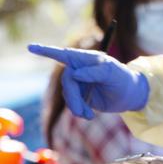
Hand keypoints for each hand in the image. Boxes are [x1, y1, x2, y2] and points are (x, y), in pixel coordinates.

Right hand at [28, 44, 148, 118]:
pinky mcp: (82, 94)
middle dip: (72, 97)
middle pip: (66, 81)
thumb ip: (94, 72)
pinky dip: (79, 111)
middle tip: (81, 111)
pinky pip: (73, 103)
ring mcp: (80, 82)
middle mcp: (81, 69)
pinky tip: (90, 116)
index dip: (47, 51)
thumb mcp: (112, 73)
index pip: (65, 54)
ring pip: (68, 94)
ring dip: (76, 106)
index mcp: (88, 59)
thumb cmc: (124, 78)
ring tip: (88, 115)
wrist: (131, 95)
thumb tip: (75, 73)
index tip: (30, 47)